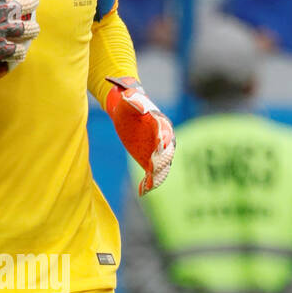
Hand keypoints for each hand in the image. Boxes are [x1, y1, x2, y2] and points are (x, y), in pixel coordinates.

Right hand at [0, 0, 38, 67]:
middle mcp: (2, 11)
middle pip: (27, 4)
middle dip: (31, 1)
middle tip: (33, 1)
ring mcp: (2, 31)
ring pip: (25, 29)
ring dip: (31, 28)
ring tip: (33, 29)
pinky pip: (15, 51)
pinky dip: (19, 51)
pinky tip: (21, 51)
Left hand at [105, 76, 175, 193]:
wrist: (125, 113)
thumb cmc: (128, 104)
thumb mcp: (128, 102)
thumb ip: (134, 102)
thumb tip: (141, 106)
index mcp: (161, 123)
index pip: (166, 132)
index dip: (164, 139)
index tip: (161, 145)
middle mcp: (163, 139)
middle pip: (166, 152)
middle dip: (161, 160)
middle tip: (153, 168)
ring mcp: (157, 151)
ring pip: (162, 166)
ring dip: (157, 175)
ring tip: (149, 185)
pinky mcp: (149, 160)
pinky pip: (152, 174)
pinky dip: (149, 183)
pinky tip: (142, 191)